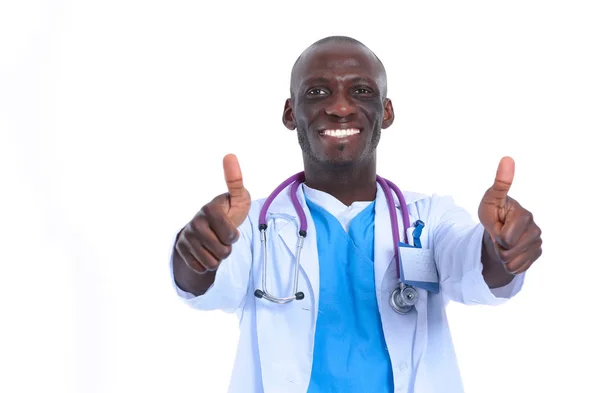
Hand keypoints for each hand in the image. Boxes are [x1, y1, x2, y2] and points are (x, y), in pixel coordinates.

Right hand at [175, 154, 250, 273]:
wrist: (209, 229)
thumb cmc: (228, 213)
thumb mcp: (238, 199)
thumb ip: (236, 181)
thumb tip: (230, 155)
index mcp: (209, 208)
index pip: (229, 235)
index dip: (234, 236)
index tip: (232, 229)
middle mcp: (195, 221)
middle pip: (222, 251)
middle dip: (227, 249)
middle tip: (223, 239)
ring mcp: (187, 236)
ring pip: (211, 262)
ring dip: (218, 258)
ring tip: (215, 245)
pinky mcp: (180, 249)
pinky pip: (200, 268)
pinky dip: (206, 265)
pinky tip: (205, 252)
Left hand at [478, 156, 541, 273]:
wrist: (497, 231)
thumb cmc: (493, 213)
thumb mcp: (490, 200)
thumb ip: (500, 183)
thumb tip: (508, 158)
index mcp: (524, 215)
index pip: (505, 238)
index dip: (495, 234)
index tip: (498, 224)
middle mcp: (535, 229)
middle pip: (508, 251)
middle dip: (497, 245)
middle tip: (498, 234)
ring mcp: (537, 243)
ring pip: (511, 262)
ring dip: (502, 255)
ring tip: (502, 243)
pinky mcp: (536, 254)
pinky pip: (516, 269)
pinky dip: (508, 264)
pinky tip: (509, 252)